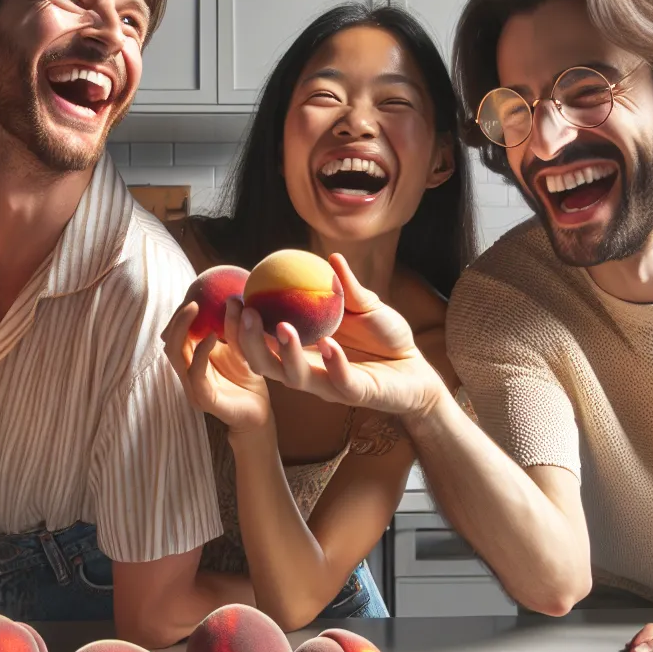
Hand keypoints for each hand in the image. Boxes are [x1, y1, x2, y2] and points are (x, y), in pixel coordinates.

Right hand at [162, 299, 273, 433]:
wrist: (260, 412)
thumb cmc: (247, 379)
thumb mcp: (242, 348)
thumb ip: (233, 329)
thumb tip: (232, 299)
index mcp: (192, 360)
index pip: (176, 336)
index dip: (180, 316)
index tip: (193, 296)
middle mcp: (188, 373)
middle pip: (171, 343)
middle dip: (179, 320)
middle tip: (193, 302)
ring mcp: (193, 387)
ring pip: (176, 356)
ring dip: (184, 330)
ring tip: (198, 311)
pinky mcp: (204, 399)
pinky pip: (195, 374)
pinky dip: (200, 353)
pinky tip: (212, 338)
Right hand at [234, 253, 447, 417]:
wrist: (419, 368)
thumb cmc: (387, 338)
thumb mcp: (365, 307)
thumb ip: (347, 288)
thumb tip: (331, 256)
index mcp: (303, 351)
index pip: (261, 343)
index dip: (240, 326)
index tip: (233, 297)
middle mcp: (309, 371)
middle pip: (265, 364)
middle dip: (248, 341)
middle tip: (244, 311)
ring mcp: (330, 386)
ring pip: (295, 377)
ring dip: (285, 352)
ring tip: (281, 326)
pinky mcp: (357, 395)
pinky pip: (341, 382)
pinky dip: (333, 363)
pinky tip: (329, 343)